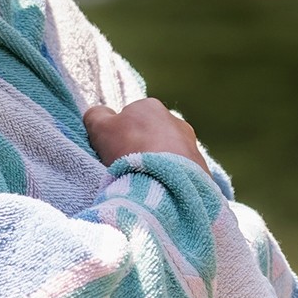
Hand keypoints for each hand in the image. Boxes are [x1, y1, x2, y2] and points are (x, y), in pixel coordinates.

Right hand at [83, 98, 210, 176]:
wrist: (166, 182)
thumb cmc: (129, 148)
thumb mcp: (99, 127)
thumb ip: (96, 115)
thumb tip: (100, 114)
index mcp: (150, 106)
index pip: (130, 118)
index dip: (118, 135)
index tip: (114, 152)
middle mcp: (175, 121)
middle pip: (150, 136)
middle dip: (140, 149)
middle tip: (128, 168)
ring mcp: (191, 145)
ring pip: (167, 154)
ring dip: (157, 165)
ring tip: (145, 182)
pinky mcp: (201, 169)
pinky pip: (180, 173)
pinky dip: (170, 180)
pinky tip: (161, 190)